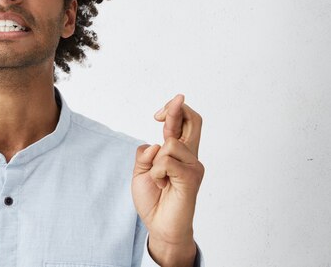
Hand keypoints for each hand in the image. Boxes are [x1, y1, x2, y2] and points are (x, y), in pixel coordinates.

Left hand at [132, 94, 203, 266]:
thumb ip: (145, 154)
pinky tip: (162, 185)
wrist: (159, 226)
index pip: (185, 122)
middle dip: (176, 110)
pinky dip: (157, 173)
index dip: (174, 110)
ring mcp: (193, 166)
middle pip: (194, 121)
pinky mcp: (191, 177)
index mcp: (179, 152)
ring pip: (170, 144)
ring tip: (160, 180)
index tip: (158, 114)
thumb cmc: (153, 199)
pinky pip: (166, 161)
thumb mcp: (140, 171)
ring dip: (156, 161)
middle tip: (159, 114)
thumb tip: (155, 144)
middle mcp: (190, 155)